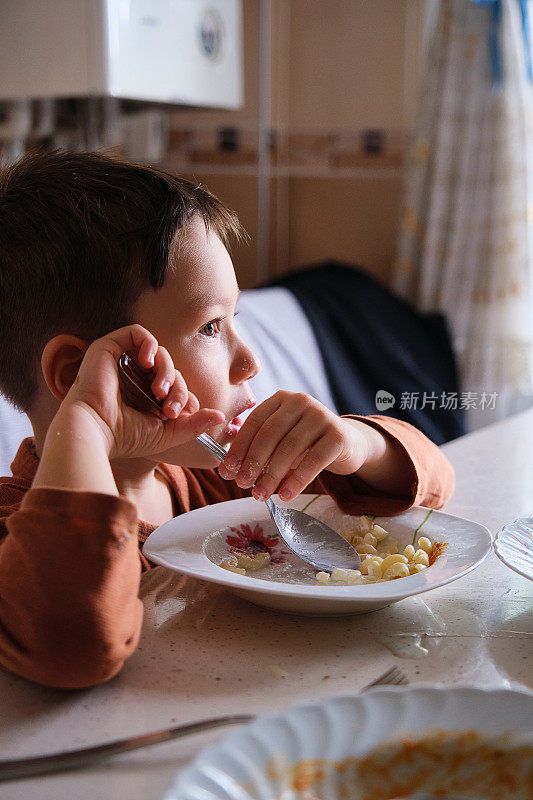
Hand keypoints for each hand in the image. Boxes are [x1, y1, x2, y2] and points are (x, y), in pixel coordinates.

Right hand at [62, 324, 224, 460]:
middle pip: (171, 370)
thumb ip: (193, 425)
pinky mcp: (110, 347)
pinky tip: (148, 363)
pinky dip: (149, 345)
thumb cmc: (126, 437)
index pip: (176, 386)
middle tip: (172, 409)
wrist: (96, 430)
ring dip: (167, 370)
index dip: (185, 396)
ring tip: (160, 391)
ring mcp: (122, 362)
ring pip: (159, 352)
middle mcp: (133, 377)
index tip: (186, 414)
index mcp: (144, 396)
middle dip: (179, 388)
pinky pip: (138, 332)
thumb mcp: (167, 434)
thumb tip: (220, 416)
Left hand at [217, 391, 366, 500]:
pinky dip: (297, 480)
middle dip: (253, 462)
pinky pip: (313, 460)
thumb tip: (229, 471)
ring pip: (290, 448)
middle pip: (270, 434)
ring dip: (272, 475)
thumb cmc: (306, 444)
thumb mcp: (281, 441)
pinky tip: (286, 495)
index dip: (239, 446)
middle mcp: (301, 401)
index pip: (255, 421)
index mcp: (281, 399)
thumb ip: (258, 451)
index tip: (228, 469)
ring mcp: (322, 416)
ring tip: (261, 495)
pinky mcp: (338, 435)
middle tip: (242, 484)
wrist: (346, 444)